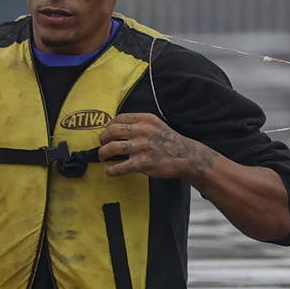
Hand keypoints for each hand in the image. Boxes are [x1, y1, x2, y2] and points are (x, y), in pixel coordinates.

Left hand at [98, 112, 215, 180]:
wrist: (187, 157)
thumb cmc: (170, 142)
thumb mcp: (157, 125)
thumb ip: (139, 124)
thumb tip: (118, 128)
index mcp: (146, 120)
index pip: (119, 118)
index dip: (108, 126)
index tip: (107, 132)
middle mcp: (143, 131)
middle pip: (111, 131)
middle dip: (102, 139)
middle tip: (102, 144)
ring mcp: (142, 147)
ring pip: (112, 148)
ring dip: (103, 153)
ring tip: (102, 156)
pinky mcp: (143, 163)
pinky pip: (120, 167)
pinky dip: (111, 170)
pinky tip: (109, 170)